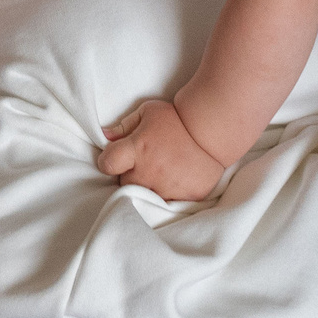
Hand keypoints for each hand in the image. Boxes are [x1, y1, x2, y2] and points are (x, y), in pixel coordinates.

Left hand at [97, 99, 229, 200]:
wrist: (213, 131)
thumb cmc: (178, 119)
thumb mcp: (149, 112)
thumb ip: (124, 125)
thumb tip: (105, 136)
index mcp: (137, 149)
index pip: (107, 163)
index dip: (109, 161)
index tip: (117, 158)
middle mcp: (148, 171)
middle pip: (123, 183)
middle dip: (129, 174)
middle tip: (143, 164)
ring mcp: (166, 188)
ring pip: (143, 196)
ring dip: (146, 187)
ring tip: (158, 175)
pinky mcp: (182, 198)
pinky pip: (164, 204)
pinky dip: (165, 196)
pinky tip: (172, 184)